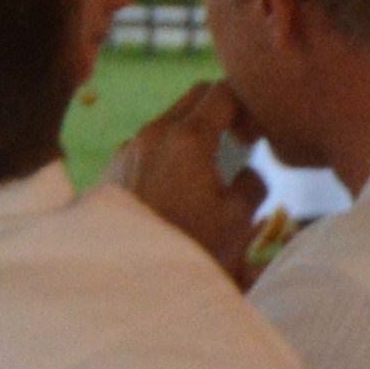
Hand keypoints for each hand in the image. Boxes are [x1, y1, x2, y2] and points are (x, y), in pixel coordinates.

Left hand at [116, 83, 262, 278]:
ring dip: (195, 133)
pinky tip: (176, 188)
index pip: (223, 92)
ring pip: (170, 120)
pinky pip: (148, 144)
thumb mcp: (237, 219)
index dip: (247, 107)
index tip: (254, 137)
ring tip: (207, 172)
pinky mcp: (114, 167)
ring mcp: (129, 147)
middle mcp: (155, 132)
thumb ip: (252, 184)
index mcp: (189, 138)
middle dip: (222, 111)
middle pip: (194, 97)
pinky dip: (169, 151)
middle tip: (238, 144)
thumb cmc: (186, 246)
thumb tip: (247, 173)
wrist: (124, 276)